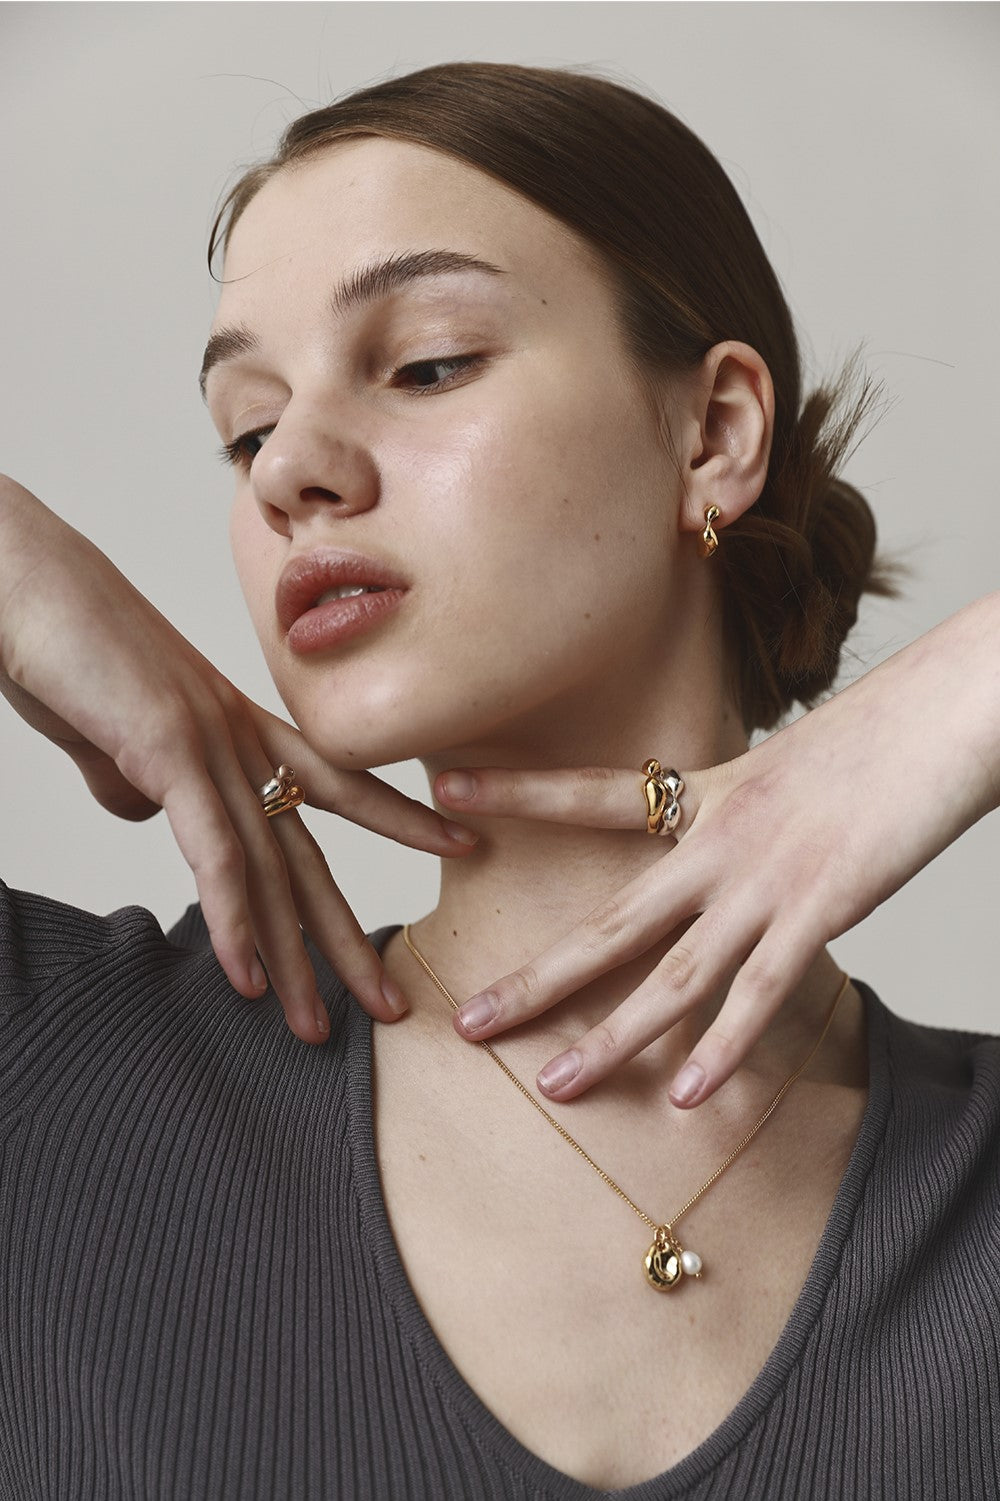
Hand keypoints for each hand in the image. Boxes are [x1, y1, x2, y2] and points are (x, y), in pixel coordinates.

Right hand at [0, 478, 475, 1041]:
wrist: (16, 578)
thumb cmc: (57, 647)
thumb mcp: (111, 731)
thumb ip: (140, 778)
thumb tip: (148, 814)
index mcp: (234, 727)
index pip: (338, 782)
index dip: (402, 816)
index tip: (458, 846)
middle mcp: (239, 737)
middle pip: (313, 853)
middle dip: (350, 938)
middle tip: (394, 1008)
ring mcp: (209, 742)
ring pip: (271, 868)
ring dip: (296, 959)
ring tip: (324, 1030)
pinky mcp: (166, 750)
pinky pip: (213, 852)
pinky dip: (232, 920)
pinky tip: (250, 979)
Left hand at [432, 594, 999, 1105]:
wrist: (946, 714)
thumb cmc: (881, 738)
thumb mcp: (790, 765)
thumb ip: (746, 815)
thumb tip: (727, 856)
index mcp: (707, 794)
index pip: (592, 794)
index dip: (517, 792)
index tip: (443, 790)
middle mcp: (719, 840)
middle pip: (610, 922)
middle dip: (538, 979)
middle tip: (469, 1023)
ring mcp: (766, 878)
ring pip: (672, 974)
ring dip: (612, 1038)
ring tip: (553, 1086)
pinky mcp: (823, 907)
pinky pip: (761, 991)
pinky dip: (725, 1047)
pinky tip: (687, 1096)